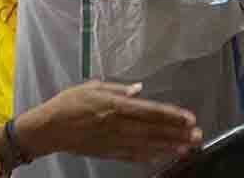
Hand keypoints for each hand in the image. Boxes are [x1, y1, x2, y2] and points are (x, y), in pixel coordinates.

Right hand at [14, 81, 201, 163]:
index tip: (190, 119)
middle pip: (153, 130)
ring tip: (187, 148)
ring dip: (168, 146)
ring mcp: (112, 141)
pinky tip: (162, 157)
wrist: (45, 129)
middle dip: (177, 133)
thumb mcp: (91, 87)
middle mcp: (117, 124)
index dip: (171, 115)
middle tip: (198, 136)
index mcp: (115, 106)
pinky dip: (147, 157)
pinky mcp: (106, 152)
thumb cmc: (68, 103)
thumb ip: (117, 89)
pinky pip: (130, 156)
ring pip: (146, 145)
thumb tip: (139, 89)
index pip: (150, 111)